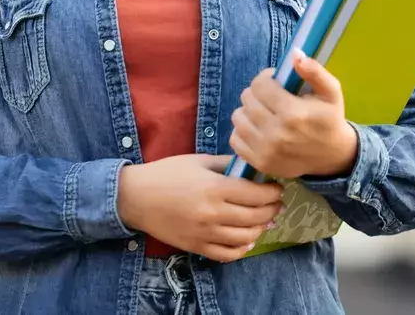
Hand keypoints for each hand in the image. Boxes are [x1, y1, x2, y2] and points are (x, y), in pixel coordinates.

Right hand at [117, 154, 283, 262]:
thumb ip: (227, 164)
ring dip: (261, 228)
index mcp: (215, 188)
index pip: (256, 194)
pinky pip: (227, 254)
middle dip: (272, 209)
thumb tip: (252, 166)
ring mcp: (205, 233)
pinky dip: (242, 249)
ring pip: (246, 237)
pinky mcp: (196, 246)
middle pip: (256, 216)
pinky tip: (247, 240)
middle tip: (277, 203)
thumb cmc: (168, 173)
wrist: (136, 197)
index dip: (272, 192)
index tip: (277, 187)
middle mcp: (213, 213)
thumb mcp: (199, 160)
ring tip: (265, 219)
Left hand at [229, 49, 359, 180]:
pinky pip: (235, 138)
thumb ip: (315, 71)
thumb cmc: (330, 119)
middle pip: (247, 99)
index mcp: (293, 113)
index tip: (276, 82)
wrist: (332, 157)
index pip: (259, 85)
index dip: (266, 78)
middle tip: (271, 97)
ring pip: (238, 117)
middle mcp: (275, 133)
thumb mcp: (331, 92)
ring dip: (248, 110)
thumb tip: (295, 54)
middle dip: (257, 93)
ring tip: (264, 112)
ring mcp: (265, 151)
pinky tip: (258, 128)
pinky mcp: (259, 163)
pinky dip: (243, 131)